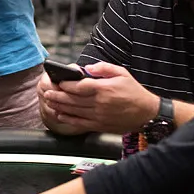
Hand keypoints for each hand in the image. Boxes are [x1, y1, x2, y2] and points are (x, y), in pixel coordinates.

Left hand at [39, 61, 158, 134]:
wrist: (147, 113)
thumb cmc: (134, 92)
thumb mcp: (122, 73)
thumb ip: (103, 68)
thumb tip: (87, 68)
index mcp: (104, 89)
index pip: (79, 86)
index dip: (66, 85)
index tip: (58, 82)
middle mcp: (99, 103)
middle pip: (73, 100)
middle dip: (57, 96)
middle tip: (47, 93)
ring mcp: (99, 116)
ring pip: (74, 111)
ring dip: (59, 107)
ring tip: (49, 102)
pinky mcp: (100, 125)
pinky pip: (80, 123)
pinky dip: (68, 120)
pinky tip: (60, 116)